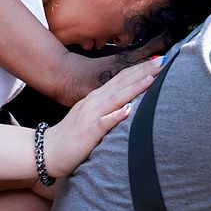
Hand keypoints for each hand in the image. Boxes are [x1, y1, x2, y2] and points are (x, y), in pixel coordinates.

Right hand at [42, 56, 161, 179]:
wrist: (47, 151)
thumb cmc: (72, 136)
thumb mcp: (91, 117)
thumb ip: (108, 109)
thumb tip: (128, 103)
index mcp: (96, 98)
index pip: (121, 79)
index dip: (139, 69)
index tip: (158, 61)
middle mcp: (94, 103)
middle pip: (121, 83)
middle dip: (142, 71)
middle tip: (162, 60)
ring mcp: (91, 116)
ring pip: (115, 98)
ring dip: (133, 88)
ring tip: (150, 78)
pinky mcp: (88, 132)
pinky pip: (103, 123)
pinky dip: (115, 115)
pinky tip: (127, 109)